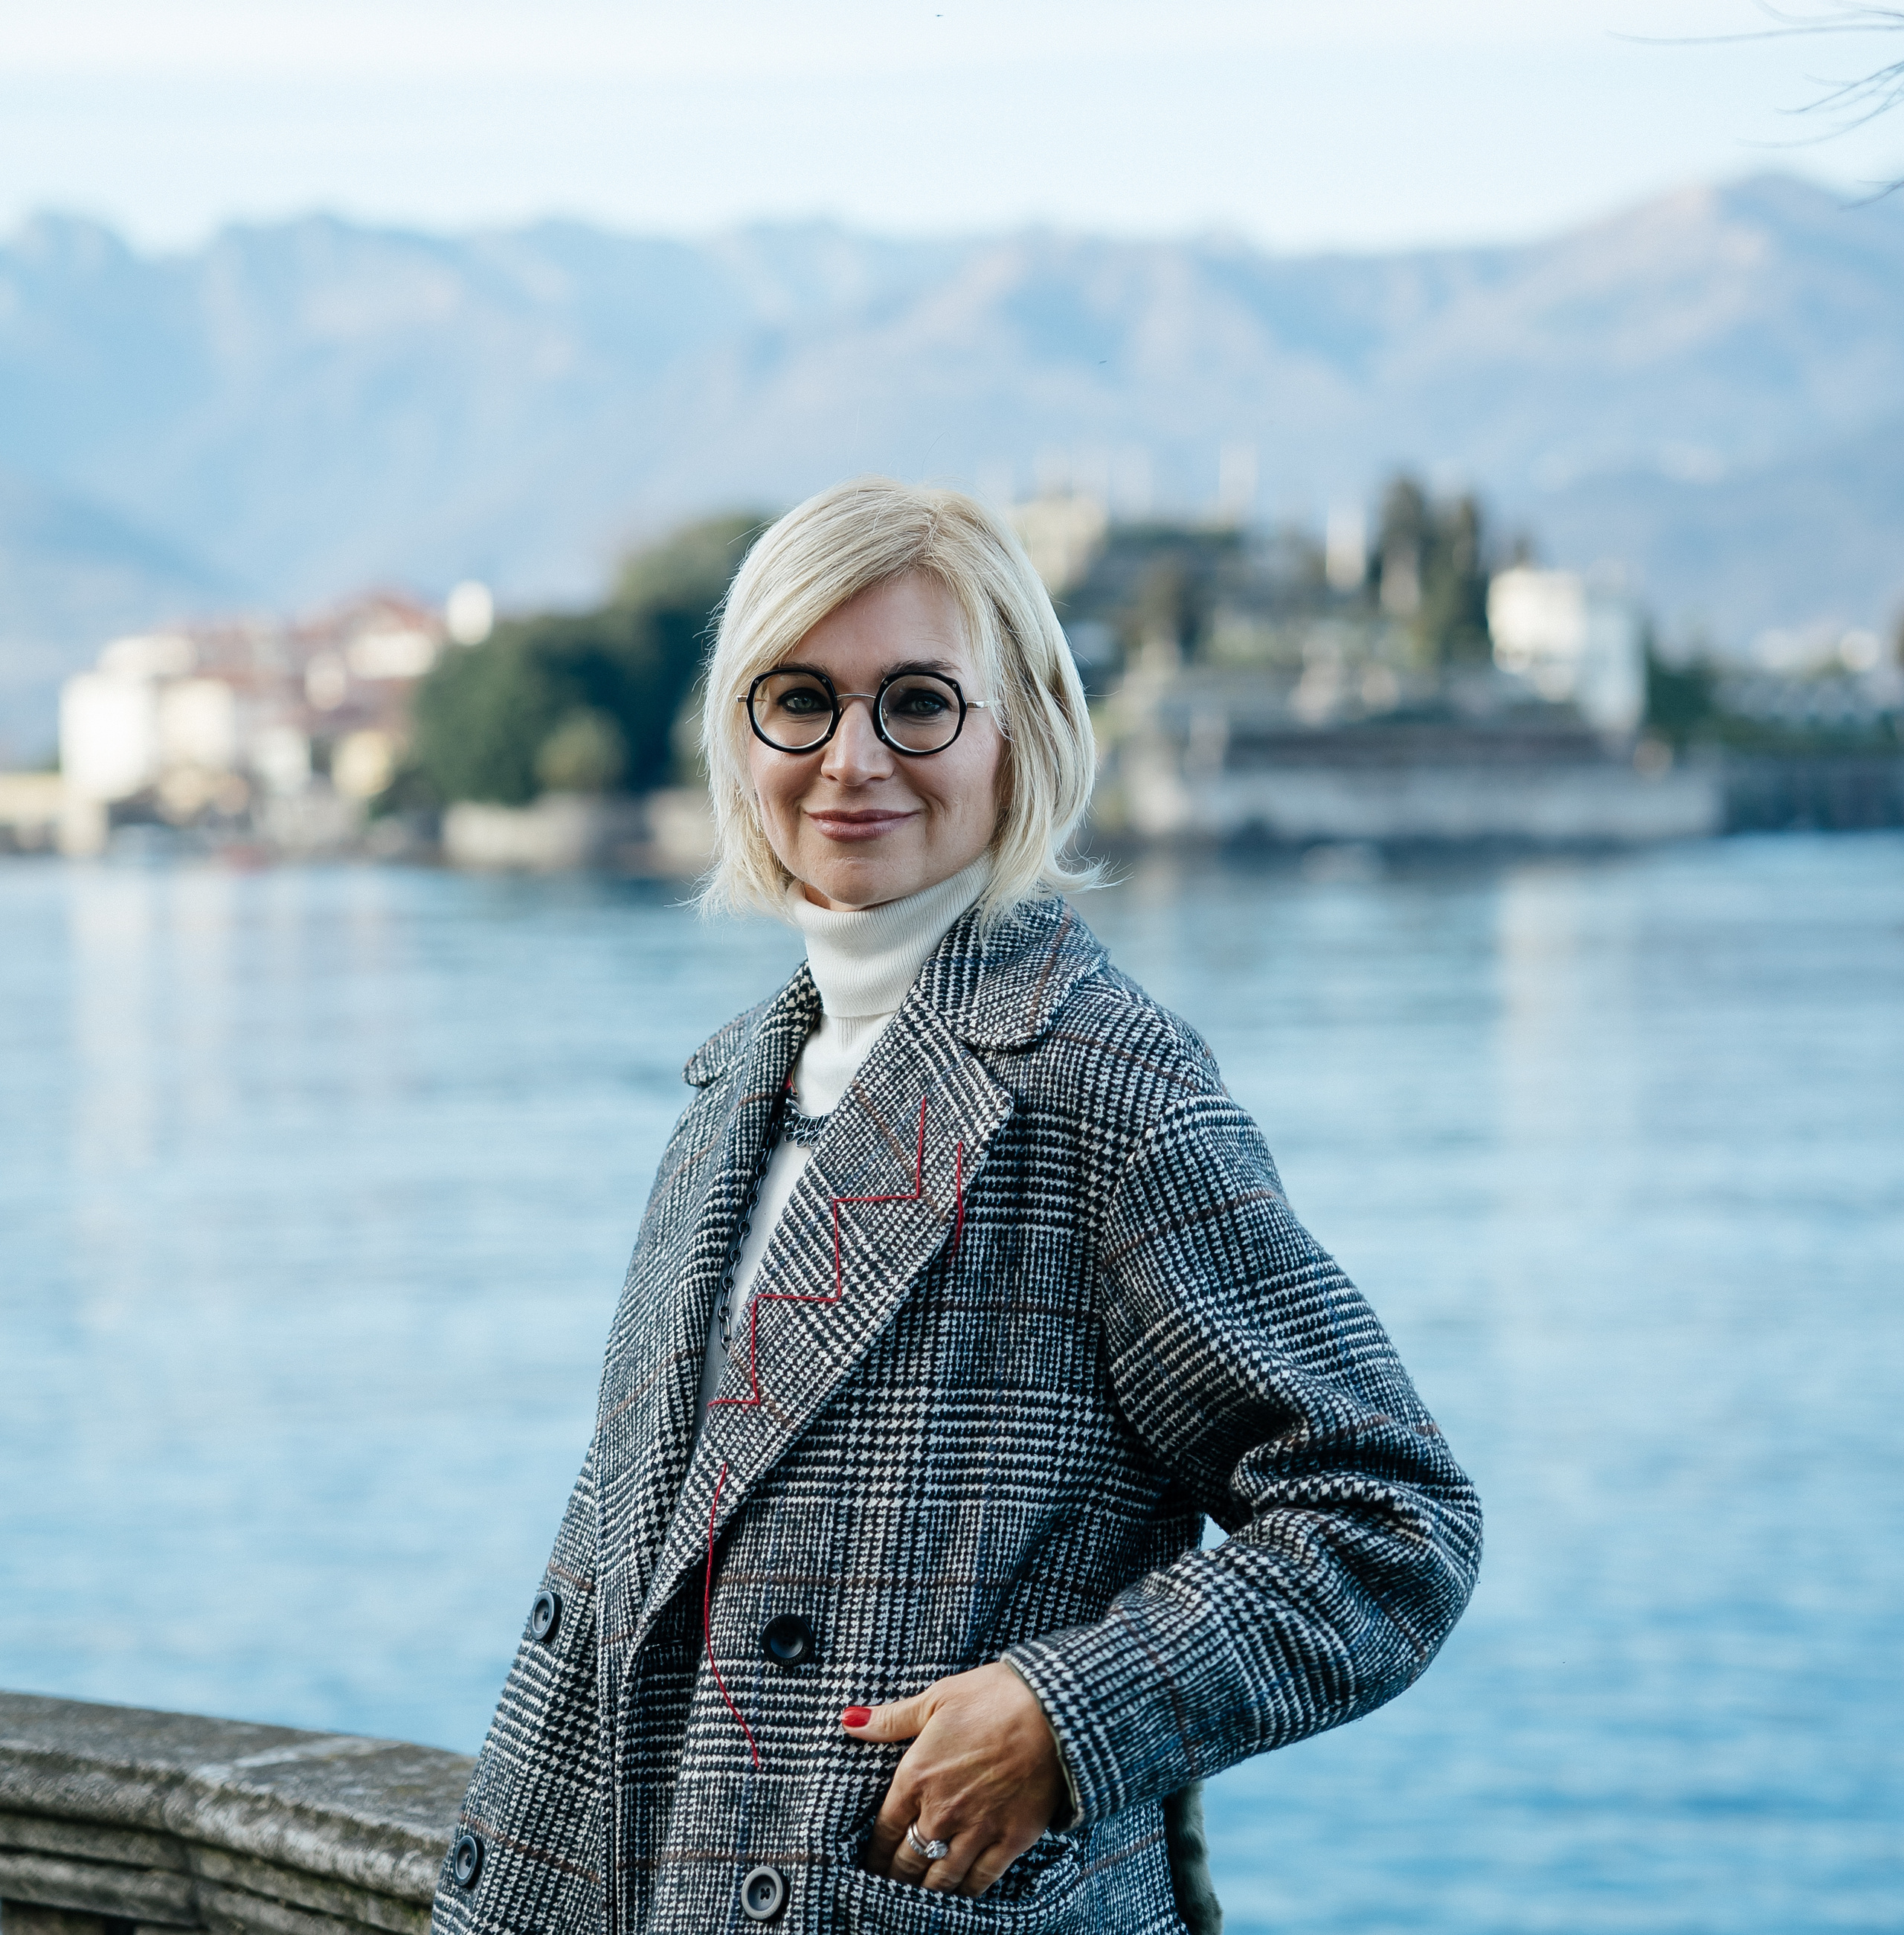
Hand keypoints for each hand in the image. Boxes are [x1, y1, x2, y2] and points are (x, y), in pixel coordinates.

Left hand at [843, 1661, 1064, 1897]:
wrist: (1051, 1711)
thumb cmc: (992, 1697)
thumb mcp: (936, 1698)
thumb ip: (890, 1719)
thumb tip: (848, 1721)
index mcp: (916, 1776)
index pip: (884, 1830)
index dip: (874, 1853)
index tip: (870, 1864)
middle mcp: (941, 1811)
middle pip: (908, 1861)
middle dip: (895, 1877)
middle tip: (889, 1887)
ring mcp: (976, 1830)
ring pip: (941, 1879)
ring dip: (925, 1891)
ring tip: (918, 1897)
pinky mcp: (1010, 1841)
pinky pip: (980, 1881)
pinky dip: (965, 1893)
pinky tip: (959, 1894)